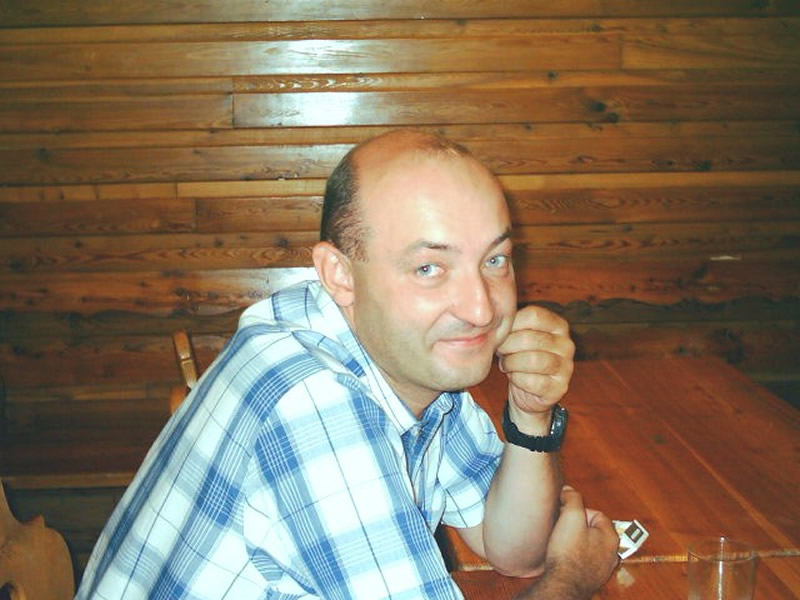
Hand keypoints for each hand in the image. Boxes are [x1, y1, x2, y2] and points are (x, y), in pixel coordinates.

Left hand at [496, 305, 574, 424]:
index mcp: (558, 325)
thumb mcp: (518, 335)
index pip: (533, 315)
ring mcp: (566, 367)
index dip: (512, 324)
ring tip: (506, 364)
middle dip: (507, 346)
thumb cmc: (521, 356)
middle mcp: (567, 344)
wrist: (529, 391)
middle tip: (500, 351)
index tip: (502, 333)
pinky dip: (516, 379)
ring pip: (532, 360)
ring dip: (511, 363)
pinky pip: (532, 381)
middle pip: (529, 338)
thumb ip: (513, 324)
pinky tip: (514, 377)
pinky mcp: (559, 388)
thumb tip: (494, 321)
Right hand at [515, 486, 619, 599]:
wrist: (563, 584)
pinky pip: (584, 559)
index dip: (578, 512)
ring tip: (563, 544)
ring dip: (576, 541)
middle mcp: (611, 553)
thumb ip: (572, 498)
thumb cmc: (568, 554)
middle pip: (593, 529)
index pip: (596, 513)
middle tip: (564, 529)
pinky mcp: (592, 577)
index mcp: (610, 536)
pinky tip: (565, 557)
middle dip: (577, 526)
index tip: (565, 516)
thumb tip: (569, 490)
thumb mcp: (570, 516)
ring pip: (589, 545)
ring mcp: (603, 567)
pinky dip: (575, 556)